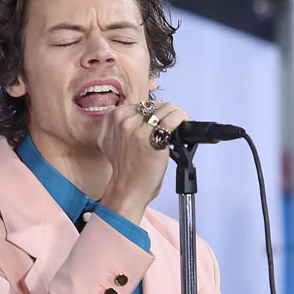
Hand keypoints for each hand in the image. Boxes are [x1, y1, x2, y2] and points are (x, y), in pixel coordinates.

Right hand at [97, 98, 187, 223]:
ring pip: (165, 108)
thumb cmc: (124, 169)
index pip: (138, 104)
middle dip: (162, 114)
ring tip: (175, 126)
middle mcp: (122, 122)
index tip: (156, 122)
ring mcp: (137, 129)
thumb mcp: (111, 142)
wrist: (127, 188)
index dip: (150, 112)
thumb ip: (118, 125)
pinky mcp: (152, 138)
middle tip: (167, 126)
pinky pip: (172, 118)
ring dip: (174, 115)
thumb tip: (137, 114)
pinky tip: (183, 124)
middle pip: (152, 104)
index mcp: (111, 119)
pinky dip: (181, 118)